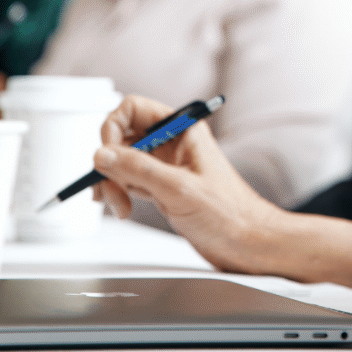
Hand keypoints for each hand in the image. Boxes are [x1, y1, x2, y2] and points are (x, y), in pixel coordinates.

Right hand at [91, 95, 285, 273]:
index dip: (113, 128)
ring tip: (119, 206)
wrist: (248, 243)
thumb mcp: (178, 189)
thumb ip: (138, 169)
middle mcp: (172, 143)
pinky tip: (122, 207)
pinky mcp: (163, 187)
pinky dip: (120, 192)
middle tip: (110, 189)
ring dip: (113, 182)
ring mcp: (167, 166)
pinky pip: (131, 181)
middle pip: (123, 137)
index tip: (106, 155)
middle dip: (111, 163)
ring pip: (124, 162)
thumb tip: (103, 155)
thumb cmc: (230, 214)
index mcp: (181, 129)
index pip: (133, 109)